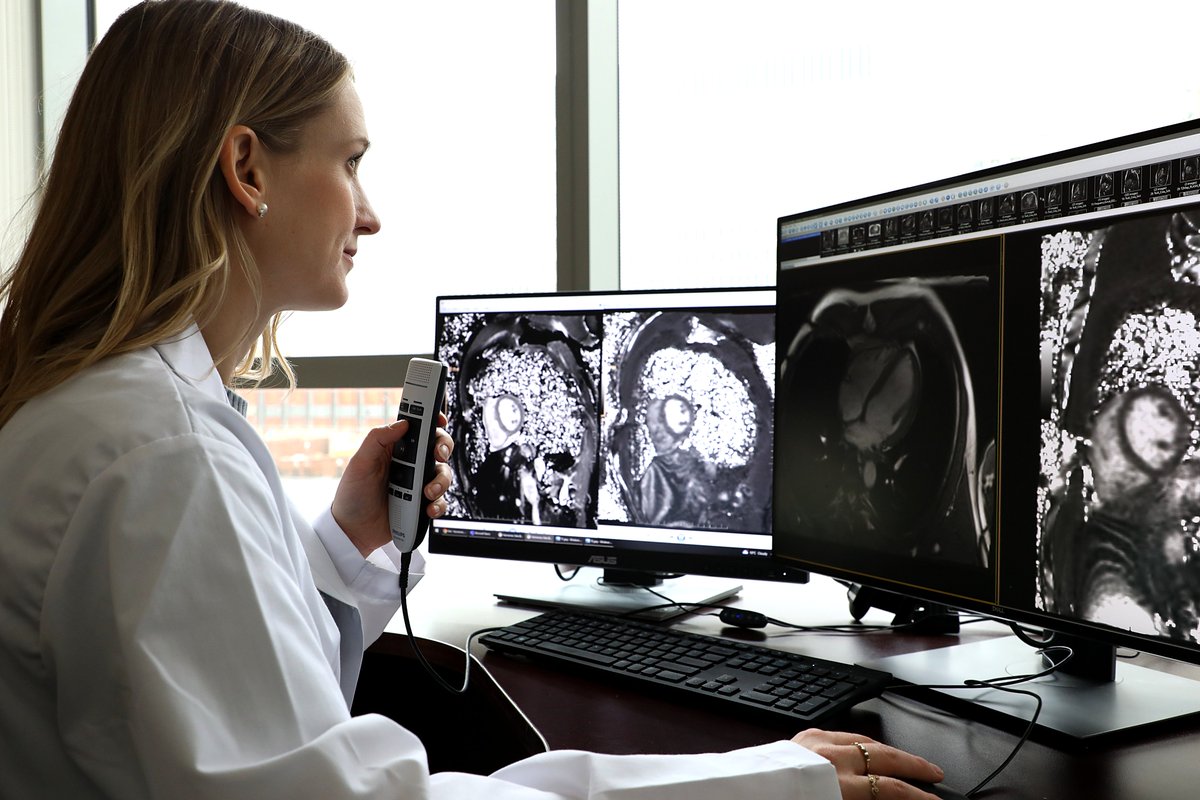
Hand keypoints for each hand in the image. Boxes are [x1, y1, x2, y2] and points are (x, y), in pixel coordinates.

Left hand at [331, 413, 453, 556]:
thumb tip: (402, 423)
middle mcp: (410, 464)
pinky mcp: (422, 503)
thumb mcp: (359, 463)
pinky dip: (439, 504)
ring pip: (443, 474)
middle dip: (443, 448)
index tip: (440, 420)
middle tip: (438, 455)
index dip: (433, 421)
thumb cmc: (352, 495)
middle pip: (438, 448)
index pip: (419, 428)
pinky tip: (427, 509)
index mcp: (395, 449)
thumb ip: (377, 439)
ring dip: (441, 481)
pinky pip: (441, 500)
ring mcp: (417, 484)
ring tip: (426, 492)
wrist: (353, 531)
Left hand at [790, 729, 944, 799]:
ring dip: (890, 750)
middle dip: (914, 765)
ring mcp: (816, 742)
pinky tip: (869, 746)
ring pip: (865, 740)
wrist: (736, 792)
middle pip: (884, 757)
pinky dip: (861, 740)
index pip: (891, 790)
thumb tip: (887, 798)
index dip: (918, 797)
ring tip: (907, 759)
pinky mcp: (802, 735)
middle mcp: (829, 758)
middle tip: (934, 773)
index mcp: (835, 783)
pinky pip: (841, 734)